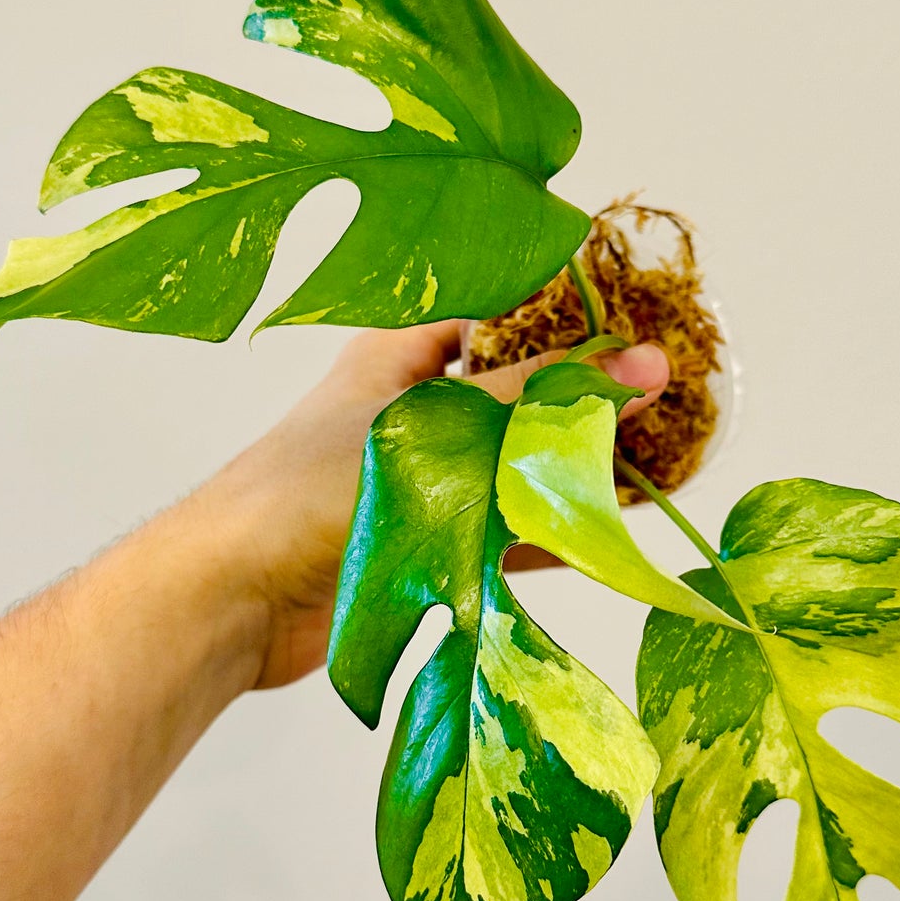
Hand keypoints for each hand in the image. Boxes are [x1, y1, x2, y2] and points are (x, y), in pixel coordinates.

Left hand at [204, 320, 669, 691]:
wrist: (231, 597)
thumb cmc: (315, 487)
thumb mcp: (441, 427)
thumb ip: (542, 401)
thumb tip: (646, 365)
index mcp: (400, 347)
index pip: (498, 303)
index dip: (567, 305)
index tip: (643, 314)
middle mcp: (410, 404)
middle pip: (515, 387)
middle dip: (585, 396)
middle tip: (667, 396)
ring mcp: (418, 477)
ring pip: (514, 461)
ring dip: (573, 467)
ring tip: (659, 464)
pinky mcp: (421, 543)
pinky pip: (500, 528)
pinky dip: (549, 530)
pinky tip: (606, 536)